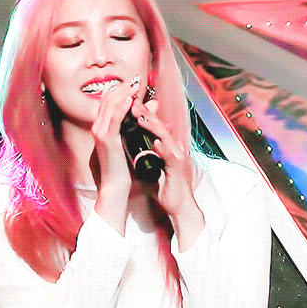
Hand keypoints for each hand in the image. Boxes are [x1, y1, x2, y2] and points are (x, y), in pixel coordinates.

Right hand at [90, 81, 138, 192]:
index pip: (108, 101)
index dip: (120, 90)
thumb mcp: (132, 139)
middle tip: (136, 79)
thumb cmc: (123, 166)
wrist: (116, 186)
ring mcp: (100, 133)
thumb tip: (152, 105)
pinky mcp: (107, 140)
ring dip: (123, 93)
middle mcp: (98, 127)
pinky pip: (114, 119)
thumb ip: (140, 121)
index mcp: (102, 127)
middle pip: (107, 99)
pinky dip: (121, 107)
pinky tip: (130, 100)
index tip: (134, 82)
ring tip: (135, 85)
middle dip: (122, 87)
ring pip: (109, 105)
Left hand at [130, 99, 198, 217]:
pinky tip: (156, 142)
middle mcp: (172, 148)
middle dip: (146, 114)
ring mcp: (176, 157)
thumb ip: (142, 154)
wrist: (177, 204)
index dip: (142, 115)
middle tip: (133, 103)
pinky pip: (170, 157)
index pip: (153, 126)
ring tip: (140, 117)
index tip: (128, 105)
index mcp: (165, 146)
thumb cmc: (164, 186)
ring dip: (153, 126)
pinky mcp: (177, 169)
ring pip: (165, 137)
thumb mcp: (150, 166)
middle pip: (159, 126)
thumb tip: (129, 144)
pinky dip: (163, 149)